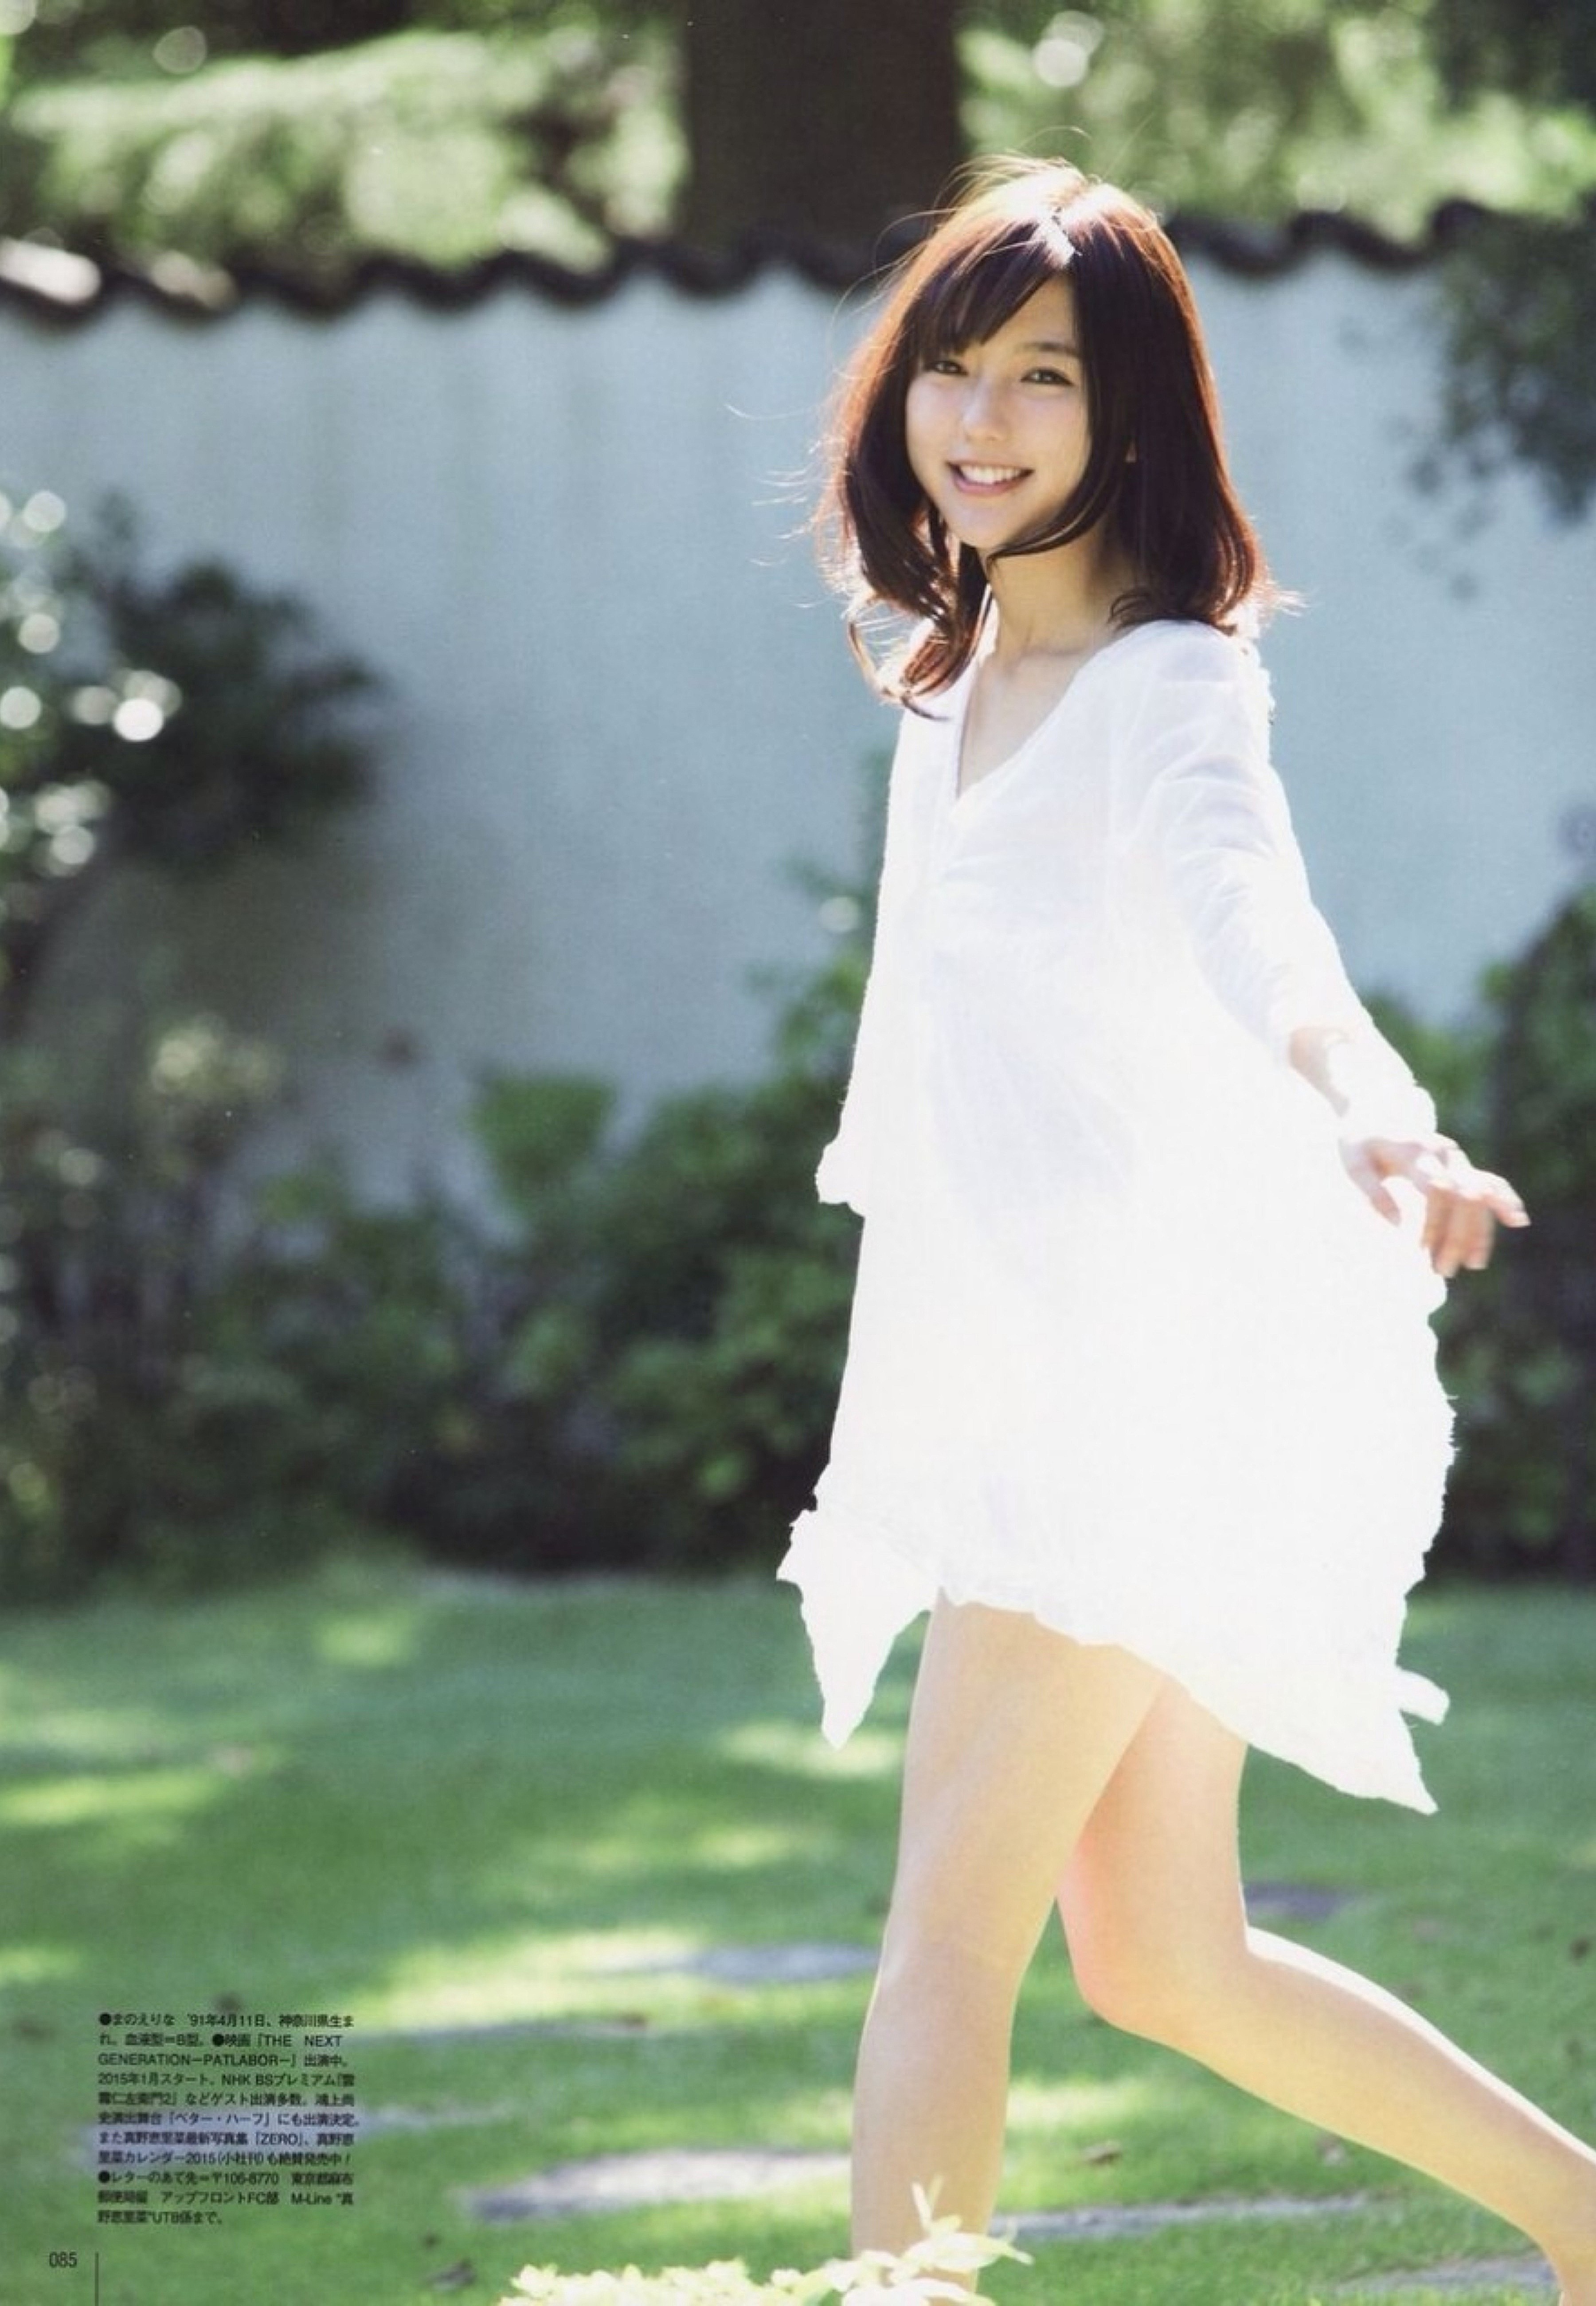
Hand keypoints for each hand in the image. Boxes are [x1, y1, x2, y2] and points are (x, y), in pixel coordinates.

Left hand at [1339, 1131, 1528, 1276]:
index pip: (1436, 1190)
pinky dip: (1504, 1200)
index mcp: (1416, 1150)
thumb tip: (1398, 1225)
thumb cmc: (1359, 1142)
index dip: (1432, 1223)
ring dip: (1479, 1231)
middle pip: (1463, 1196)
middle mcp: (1443, 1152)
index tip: (1419, 1251)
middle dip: (1458, 1236)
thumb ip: (1373, 1192)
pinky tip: (1518, 1221)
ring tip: (1474, 1264)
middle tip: (1443, 1271)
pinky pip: (1490, 1181)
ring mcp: (1456, 1158)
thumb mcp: (1354, 1163)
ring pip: (1480, 1195)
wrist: (1373, 1112)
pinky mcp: (1462, 1164)